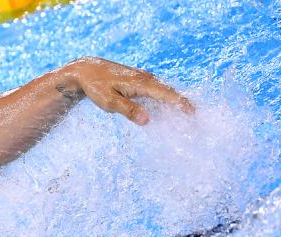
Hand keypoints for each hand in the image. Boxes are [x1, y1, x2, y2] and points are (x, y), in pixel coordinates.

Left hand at [62, 57, 194, 124]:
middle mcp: (145, 78)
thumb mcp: (109, 102)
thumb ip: (128, 110)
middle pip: (169, 91)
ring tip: (186, 113)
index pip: (166, 94)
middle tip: (195, 117)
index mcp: (140, 83)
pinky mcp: (138, 79)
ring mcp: (142, 77)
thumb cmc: (96, 87)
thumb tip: (147, 121)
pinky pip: (156, 89)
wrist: (86, 70)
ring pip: (163, 89)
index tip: (193, 113)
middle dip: (182, 103)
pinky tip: (167, 107)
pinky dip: (164, 97)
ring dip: (174, 100)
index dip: (180, 103)